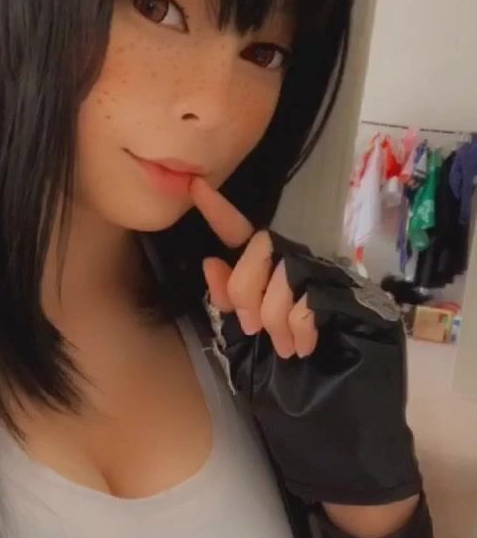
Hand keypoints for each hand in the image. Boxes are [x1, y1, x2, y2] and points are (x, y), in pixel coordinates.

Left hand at [189, 175, 318, 358]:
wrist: (342, 352)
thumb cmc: (289, 333)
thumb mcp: (250, 316)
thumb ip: (227, 294)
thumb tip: (211, 264)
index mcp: (262, 260)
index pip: (236, 229)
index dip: (217, 209)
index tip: (195, 185)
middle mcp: (288, 254)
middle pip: (259, 249)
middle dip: (246, 294)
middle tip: (251, 327)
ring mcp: (313, 270)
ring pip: (279, 286)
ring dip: (275, 326)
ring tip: (283, 346)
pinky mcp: (333, 291)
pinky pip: (303, 309)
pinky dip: (299, 334)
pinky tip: (303, 346)